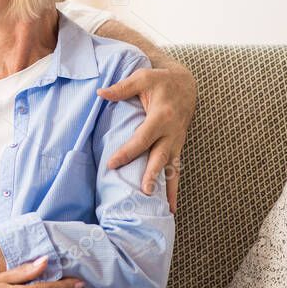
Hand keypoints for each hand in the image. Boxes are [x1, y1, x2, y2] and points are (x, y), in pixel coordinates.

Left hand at [96, 63, 196, 211]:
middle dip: (153, 175)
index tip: (112, 164)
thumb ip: (121, 88)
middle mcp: (172, 132)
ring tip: (167, 209)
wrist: (186, 83)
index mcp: (161, 116)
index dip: (128, 152)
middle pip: (161, 157)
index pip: (142, 138)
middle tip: (145, 192)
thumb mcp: (142, 78)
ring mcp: (177, 141)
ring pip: (173, 168)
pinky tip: (172, 205)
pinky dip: (175, 187)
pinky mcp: (177, 147)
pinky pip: (177, 169)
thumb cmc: (160, 81)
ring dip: (169, 188)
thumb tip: (100, 93)